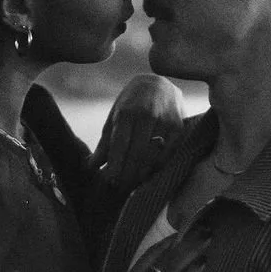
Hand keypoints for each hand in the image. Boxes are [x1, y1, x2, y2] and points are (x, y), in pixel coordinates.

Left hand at [94, 72, 189, 190]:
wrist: (159, 83)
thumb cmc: (131, 103)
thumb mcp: (114, 116)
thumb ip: (105, 142)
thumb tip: (91, 166)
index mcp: (128, 112)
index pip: (120, 144)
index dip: (115, 165)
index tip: (109, 181)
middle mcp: (148, 115)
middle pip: (137, 154)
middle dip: (127, 174)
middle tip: (119, 188)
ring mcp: (165, 121)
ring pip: (153, 156)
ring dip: (141, 174)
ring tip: (131, 185)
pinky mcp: (179, 127)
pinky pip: (167, 155)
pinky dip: (156, 167)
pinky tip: (147, 174)